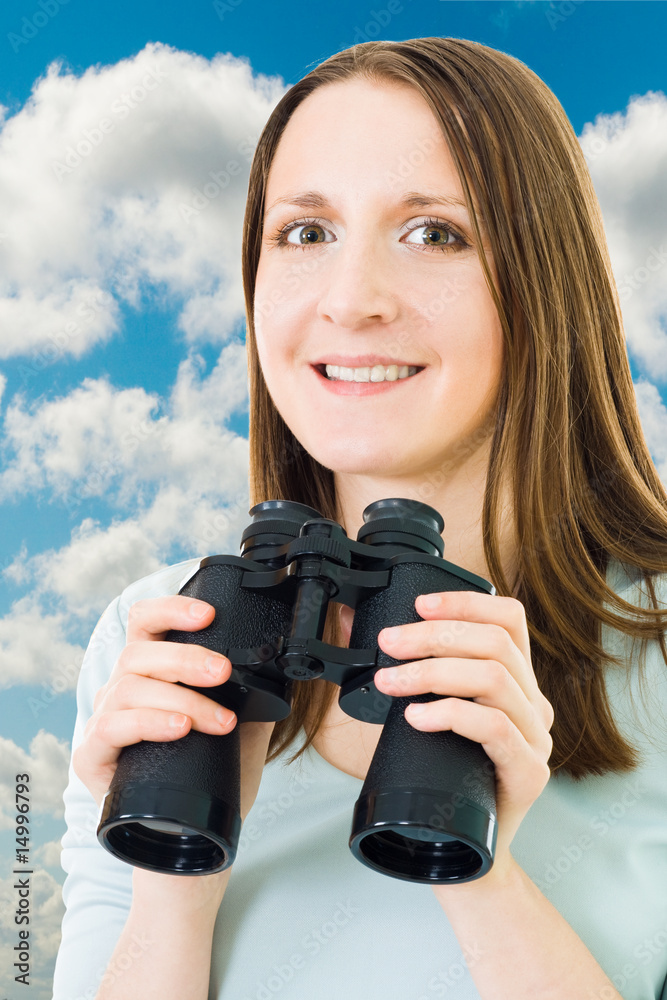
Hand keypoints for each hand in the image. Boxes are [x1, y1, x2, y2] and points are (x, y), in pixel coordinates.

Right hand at [73, 595, 273, 823]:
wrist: (190, 833)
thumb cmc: (209, 771)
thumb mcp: (238, 724)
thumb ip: (251, 693)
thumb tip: (282, 668)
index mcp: (150, 672)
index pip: (147, 623)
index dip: (171, 610)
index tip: (207, 613)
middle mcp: (121, 689)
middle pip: (139, 653)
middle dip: (186, 659)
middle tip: (223, 673)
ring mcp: (103, 720)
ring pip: (130, 689)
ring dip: (181, 700)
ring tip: (219, 721)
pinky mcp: (91, 757)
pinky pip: (111, 728)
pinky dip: (148, 723)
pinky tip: (178, 728)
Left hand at [369, 591, 553, 878]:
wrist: (460, 852)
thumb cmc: (439, 780)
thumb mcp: (421, 715)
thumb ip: (400, 672)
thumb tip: (348, 625)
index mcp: (515, 682)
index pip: (508, 620)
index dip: (467, 601)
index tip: (419, 604)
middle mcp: (534, 704)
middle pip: (496, 644)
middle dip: (434, 636)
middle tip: (388, 643)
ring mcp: (536, 739)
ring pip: (495, 679)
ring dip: (434, 671)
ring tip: (390, 682)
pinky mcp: (529, 774)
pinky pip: (497, 728)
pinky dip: (452, 714)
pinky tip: (418, 717)